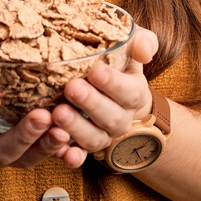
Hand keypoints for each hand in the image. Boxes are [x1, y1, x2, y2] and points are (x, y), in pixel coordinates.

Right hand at [0, 52, 72, 167]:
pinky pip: (46, 159)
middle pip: (1, 151)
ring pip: (26, 159)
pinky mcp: (31, 153)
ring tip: (64, 129)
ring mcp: (8, 152)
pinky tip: (74, 141)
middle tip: (42, 116)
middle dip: (21, 136)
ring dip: (45, 146)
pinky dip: (60, 153)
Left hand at [49, 26, 159, 166]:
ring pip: (94, 139)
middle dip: (91, 103)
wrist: (105, 88)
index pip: (129, 91)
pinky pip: (79, 157)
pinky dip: (71, 156)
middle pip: (111, 117)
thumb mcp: (129, 46)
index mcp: (134, 93)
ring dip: (76, 128)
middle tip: (71, 87)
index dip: (113, 83)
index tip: (95, 70)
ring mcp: (103, 135)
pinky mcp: (83, 147)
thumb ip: (141, 42)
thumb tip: (144, 51)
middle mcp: (122, 118)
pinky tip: (60, 151)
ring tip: (57, 113)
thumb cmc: (115, 62)